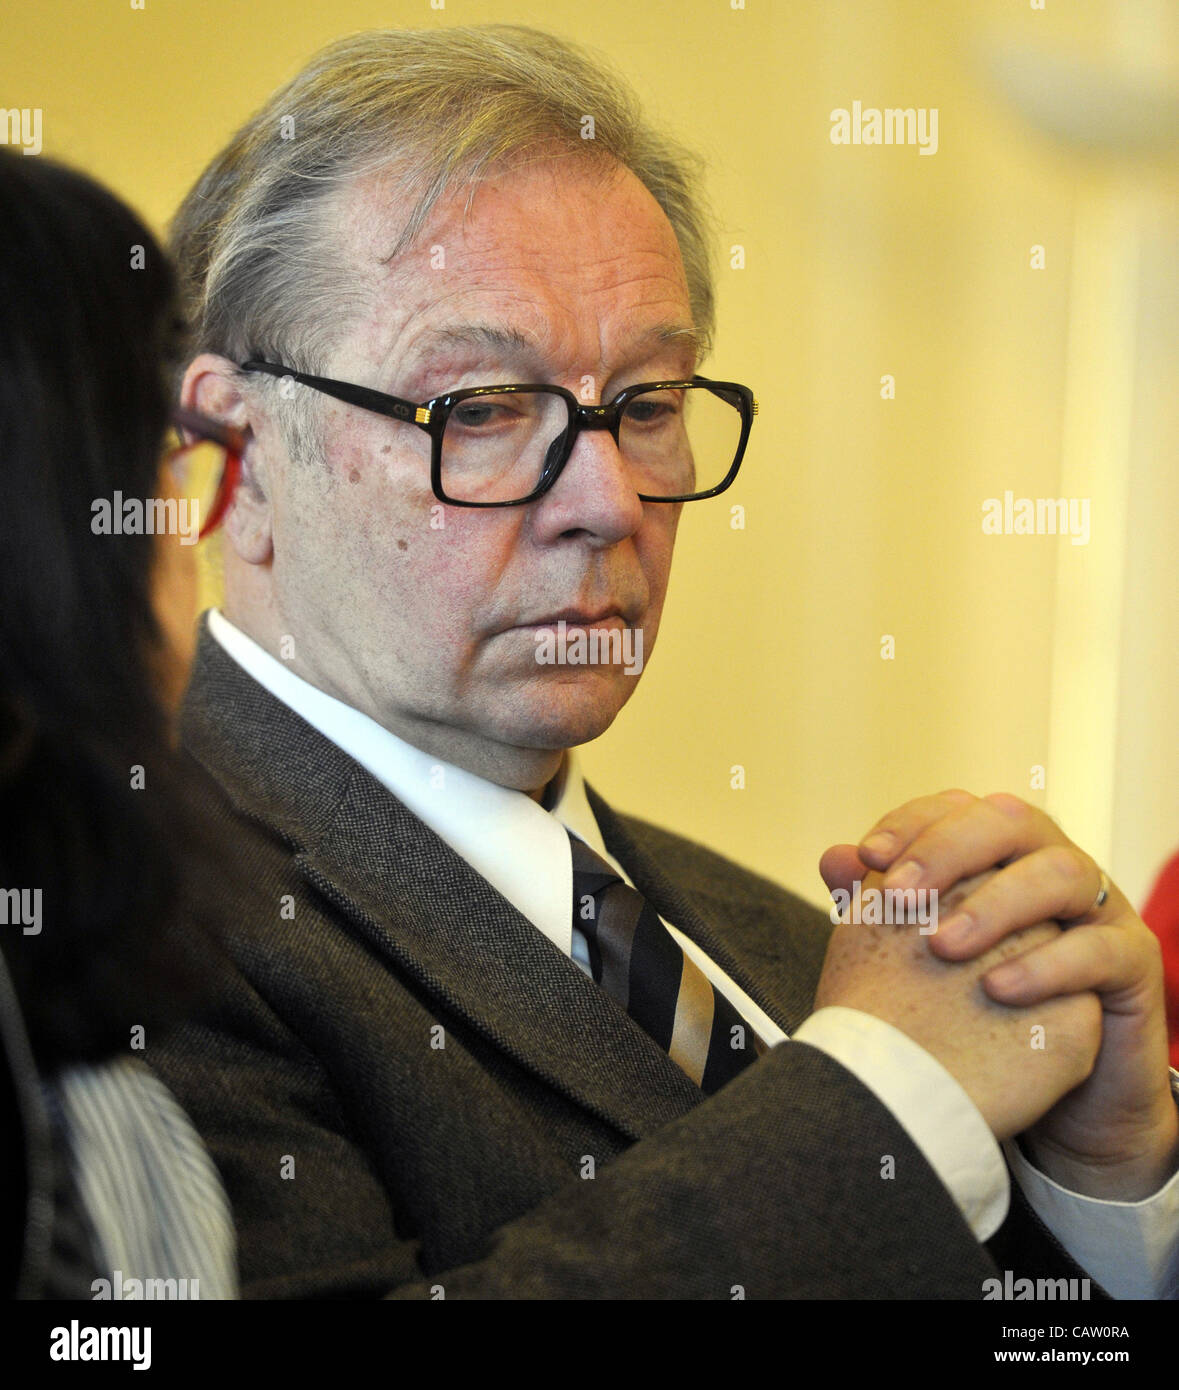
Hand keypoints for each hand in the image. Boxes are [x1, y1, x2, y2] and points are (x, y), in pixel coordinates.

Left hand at [837, 789, 1178, 1199]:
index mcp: (1002, 852)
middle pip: (1010, 822)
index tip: (866, 856)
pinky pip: (1100, 948)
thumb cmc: (981, 1007)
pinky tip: (996, 989)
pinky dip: (1047, 964)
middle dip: (949, 850)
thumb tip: (834, 858)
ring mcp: (1099, 908)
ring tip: (941, 946)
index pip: (959, 808)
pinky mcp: (1134, 961)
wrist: (1060, 1091)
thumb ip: (883, 906)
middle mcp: (1052, 864)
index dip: (912, 823)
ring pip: (1060, 873)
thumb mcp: (926, 956)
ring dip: (995, 904)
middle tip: (898, 893)